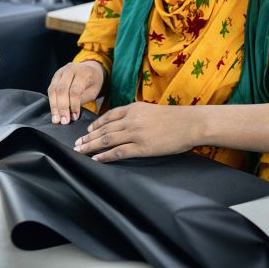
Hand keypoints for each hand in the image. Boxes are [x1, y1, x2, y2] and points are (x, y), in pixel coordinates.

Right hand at [48, 61, 104, 124]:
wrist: (90, 68)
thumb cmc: (93, 82)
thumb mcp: (93, 91)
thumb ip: (81, 100)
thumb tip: (70, 113)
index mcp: (82, 72)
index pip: (75, 90)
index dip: (73, 105)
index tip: (74, 117)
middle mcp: (70, 69)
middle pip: (61, 90)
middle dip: (62, 107)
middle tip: (63, 121)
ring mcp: (60, 72)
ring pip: (53, 90)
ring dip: (54, 106)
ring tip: (56, 119)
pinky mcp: (55, 76)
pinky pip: (50, 90)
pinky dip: (52, 102)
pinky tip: (54, 112)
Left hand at [73, 102, 199, 161]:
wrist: (191, 123)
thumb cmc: (176, 118)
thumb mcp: (152, 110)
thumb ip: (138, 115)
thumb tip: (127, 123)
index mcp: (134, 108)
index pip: (109, 116)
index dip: (96, 124)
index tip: (88, 130)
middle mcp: (132, 119)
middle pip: (104, 129)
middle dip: (88, 137)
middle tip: (77, 143)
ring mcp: (136, 134)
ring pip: (107, 140)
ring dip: (91, 146)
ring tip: (81, 151)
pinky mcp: (142, 147)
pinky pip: (119, 152)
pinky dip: (105, 156)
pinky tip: (97, 159)